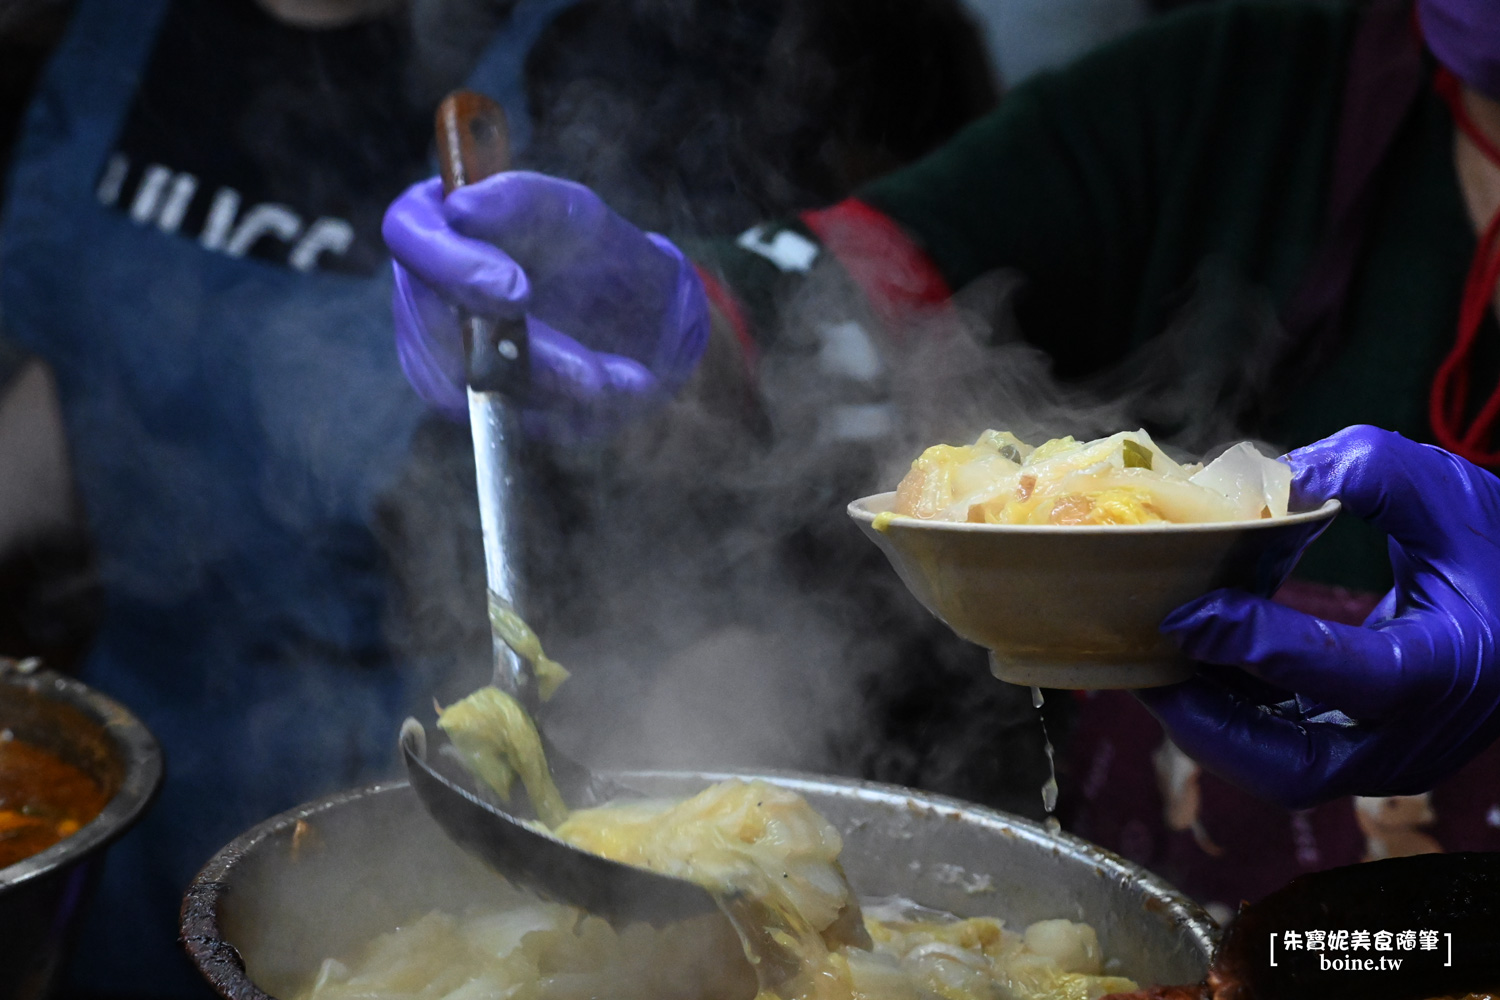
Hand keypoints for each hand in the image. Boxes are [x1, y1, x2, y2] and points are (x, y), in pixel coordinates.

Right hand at [382, 172, 709, 438]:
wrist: (638, 319)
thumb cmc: (599, 253)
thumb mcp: (574, 215)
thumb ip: (520, 202)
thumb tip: (459, 208)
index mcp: (436, 222)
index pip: (410, 234)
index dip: (454, 266)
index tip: (519, 290)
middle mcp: (421, 290)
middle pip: (435, 326)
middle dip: (523, 352)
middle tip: (596, 373)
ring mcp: (435, 352)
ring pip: (469, 384)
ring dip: (553, 388)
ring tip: (627, 381)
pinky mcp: (464, 402)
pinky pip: (496, 417)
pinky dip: (562, 410)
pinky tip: (615, 392)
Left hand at [1138, 425, 1499, 807]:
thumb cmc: (1493, 546)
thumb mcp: (1443, 491)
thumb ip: (1365, 472)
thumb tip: (1270, 480)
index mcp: (1450, 666)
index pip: (1348, 674)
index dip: (1260, 647)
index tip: (1190, 611)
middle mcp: (1417, 734)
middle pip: (1293, 766)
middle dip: (1205, 723)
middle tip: (1143, 668)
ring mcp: (1387, 754)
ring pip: (1276, 768)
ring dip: (1204, 722)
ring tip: (1145, 664)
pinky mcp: (1360, 749)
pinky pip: (1279, 747)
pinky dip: (1226, 714)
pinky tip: (1184, 663)